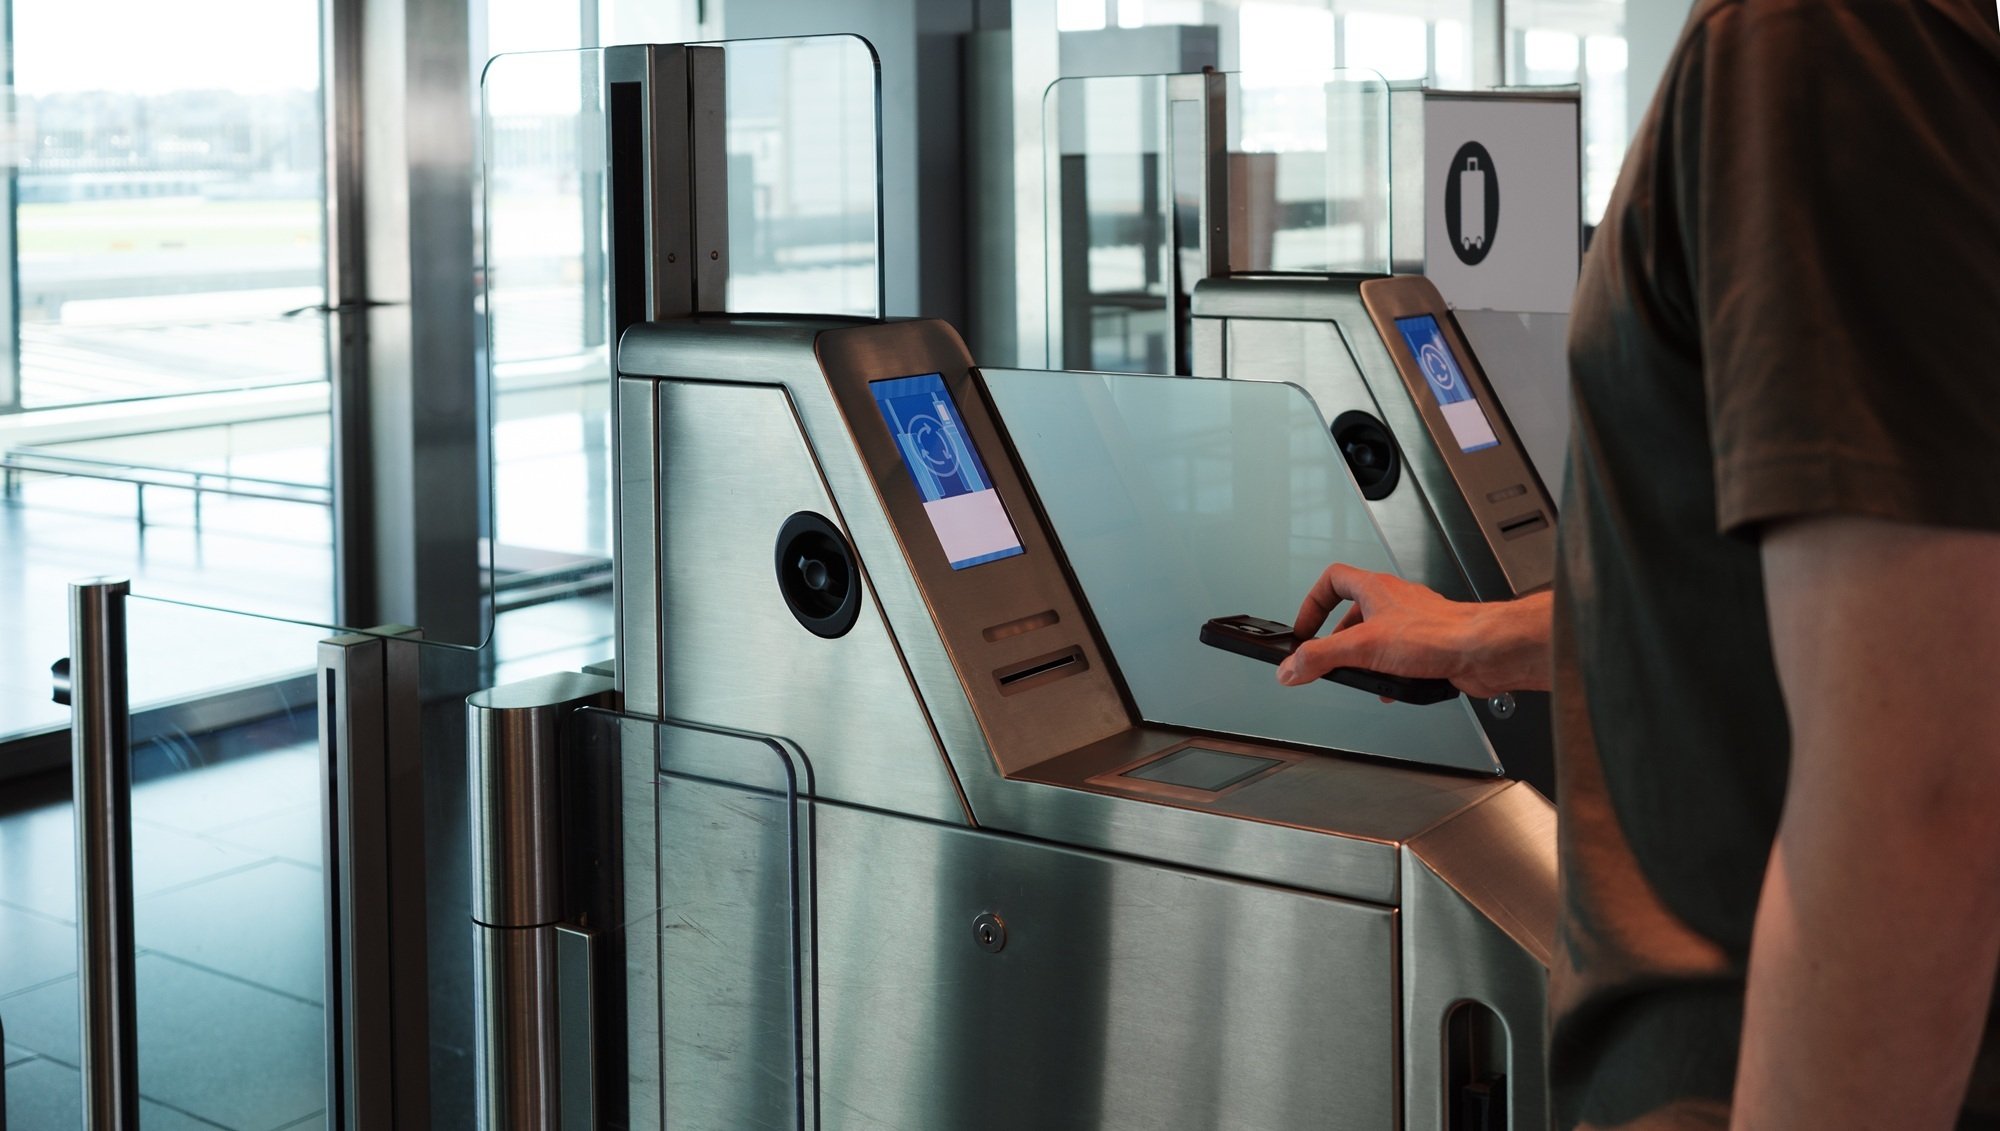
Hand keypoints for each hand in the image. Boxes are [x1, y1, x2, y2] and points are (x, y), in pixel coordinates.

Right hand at [1274, 563, 1553, 697]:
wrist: (1482, 651)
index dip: (1312, 604)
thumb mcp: (1363, 647)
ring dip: (1363, 658)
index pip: (1332, 580)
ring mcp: (1413, 622)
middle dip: (1336, 640)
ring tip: (1358, 675)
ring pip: (1377, 636)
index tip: (1304, 629)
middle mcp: (1395, 601)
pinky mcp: (1429, 645)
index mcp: (1376, 588)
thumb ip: (1321, 657)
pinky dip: (1388, 673)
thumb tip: (1290, 667)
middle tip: (1326, 659)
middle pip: (1352, 611)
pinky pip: (1399, 656)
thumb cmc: (1438, 634)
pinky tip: (1390, 688)